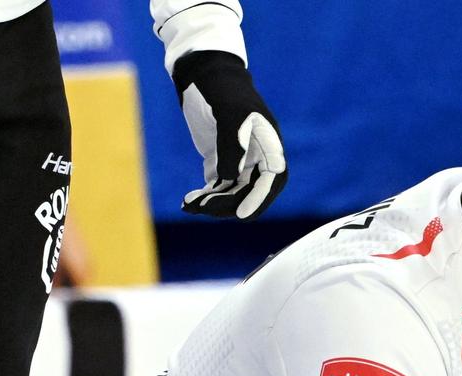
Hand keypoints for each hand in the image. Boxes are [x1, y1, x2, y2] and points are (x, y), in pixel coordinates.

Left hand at [171, 51, 286, 218]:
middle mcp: (257, 157)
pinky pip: (218, 187)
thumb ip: (232, 146)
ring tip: (190, 205)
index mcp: (268, 144)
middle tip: (203, 207)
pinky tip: (189, 202)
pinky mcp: (222, 162)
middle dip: (228, 203)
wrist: (203, 74)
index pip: (272, 179)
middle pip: (249, 191)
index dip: (260, 198)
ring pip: (232, 193)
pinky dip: (206, 197)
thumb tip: (228, 179)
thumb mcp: (228, 114)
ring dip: (213, 203)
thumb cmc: (221, 89)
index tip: (242, 215)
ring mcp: (240, 162)